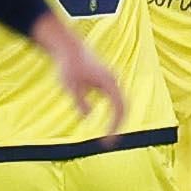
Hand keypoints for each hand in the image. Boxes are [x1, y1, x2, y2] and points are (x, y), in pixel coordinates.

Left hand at [35, 19, 124, 133]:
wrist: (66, 46)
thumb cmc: (67, 65)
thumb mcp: (70, 86)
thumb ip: (80, 102)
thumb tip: (88, 116)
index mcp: (108, 82)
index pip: (119, 109)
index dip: (115, 126)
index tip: (107, 140)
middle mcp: (113, 80)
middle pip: (123, 107)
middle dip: (118, 125)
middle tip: (109, 143)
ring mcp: (110, 79)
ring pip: (120, 103)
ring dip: (117, 119)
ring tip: (109, 136)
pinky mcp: (104, 79)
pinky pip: (114, 99)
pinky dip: (113, 112)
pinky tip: (107, 123)